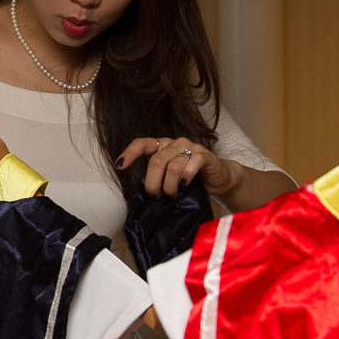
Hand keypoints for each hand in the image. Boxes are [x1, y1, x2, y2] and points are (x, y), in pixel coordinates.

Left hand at [116, 136, 240, 197]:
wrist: (218, 178)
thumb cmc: (191, 178)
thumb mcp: (170, 176)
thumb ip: (158, 175)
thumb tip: (143, 190)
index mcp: (163, 145)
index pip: (142, 143)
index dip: (129, 153)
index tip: (120, 166)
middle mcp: (175, 143)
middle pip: (157, 160)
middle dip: (153, 182)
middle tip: (156, 195)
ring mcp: (191, 147)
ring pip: (173, 166)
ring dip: (170, 185)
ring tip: (172, 194)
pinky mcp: (205, 155)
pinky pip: (191, 165)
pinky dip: (186, 178)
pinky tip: (185, 185)